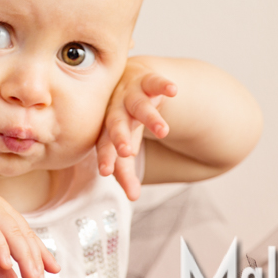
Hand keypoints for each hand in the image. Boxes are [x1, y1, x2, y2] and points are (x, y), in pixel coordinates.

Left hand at [97, 57, 177, 200]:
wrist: (129, 79)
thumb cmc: (125, 118)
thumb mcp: (125, 142)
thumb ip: (125, 169)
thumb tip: (133, 198)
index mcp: (106, 127)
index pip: (104, 144)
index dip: (105, 157)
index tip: (106, 172)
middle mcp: (116, 109)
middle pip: (115, 122)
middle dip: (120, 136)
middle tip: (126, 152)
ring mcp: (131, 93)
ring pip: (139, 105)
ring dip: (150, 117)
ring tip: (163, 131)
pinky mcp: (147, 80)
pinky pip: (155, 81)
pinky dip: (164, 84)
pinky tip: (174, 90)